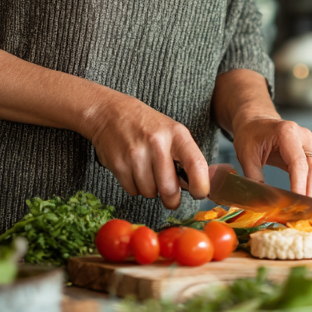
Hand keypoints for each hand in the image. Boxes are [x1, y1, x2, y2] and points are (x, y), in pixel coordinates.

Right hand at [84, 92, 209, 209]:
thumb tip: (196, 188)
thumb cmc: (146, 125)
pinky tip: (132, 169)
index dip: (200, 186)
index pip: (196, 165)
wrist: (110, 113)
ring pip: (150, 193)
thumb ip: (185, 158)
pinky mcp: (118, 163)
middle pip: (169, 189)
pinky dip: (134, 186)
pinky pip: (132, 191)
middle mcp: (157, 142)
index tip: (199, 194)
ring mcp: (136, 153)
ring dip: (150, 189)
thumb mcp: (172, 132)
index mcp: (177, 134)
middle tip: (169, 194)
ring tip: (146, 170)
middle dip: (171, 199)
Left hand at [231, 116, 311, 199]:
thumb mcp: (246, 154)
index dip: (299, 185)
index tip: (298, 203)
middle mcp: (304, 137)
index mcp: (287, 133)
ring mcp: (310, 145)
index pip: (298, 163)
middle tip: (306, 214)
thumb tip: (262, 200)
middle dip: (311, 193)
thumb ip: (254, 176)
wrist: (257, 121)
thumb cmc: (251, 134)